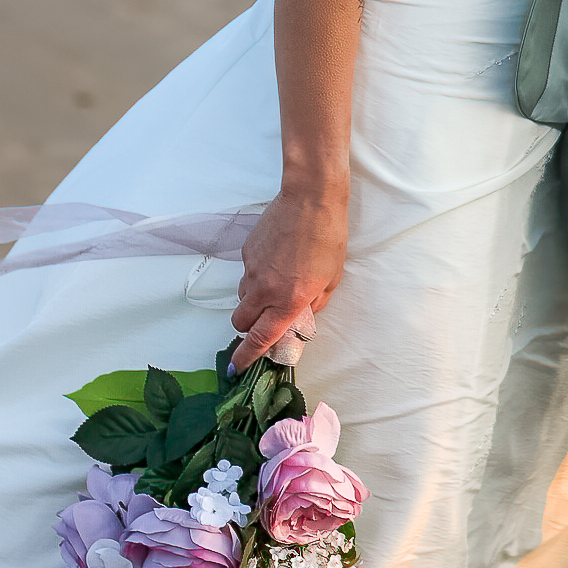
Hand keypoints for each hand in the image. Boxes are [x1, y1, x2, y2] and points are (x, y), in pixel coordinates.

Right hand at [231, 186, 347, 368]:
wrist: (310, 199)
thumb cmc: (327, 238)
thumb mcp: (330, 279)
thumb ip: (312, 304)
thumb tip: (300, 317)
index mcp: (288, 300)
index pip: (261, 338)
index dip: (247, 356)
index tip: (237, 368)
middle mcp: (265, 288)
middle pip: (241, 322)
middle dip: (247, 328)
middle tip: (263, 320)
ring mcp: (252, 269)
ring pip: (242, 297)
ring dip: (253, 300)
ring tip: (276, 284)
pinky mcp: (246, 251)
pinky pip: (247, 272)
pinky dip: (257, 274)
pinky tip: (276, 258)